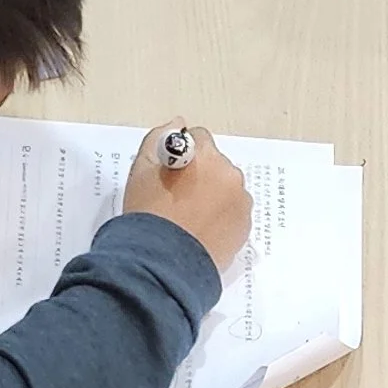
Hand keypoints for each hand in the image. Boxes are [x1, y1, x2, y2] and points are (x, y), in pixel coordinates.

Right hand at [123, 122, 252, 270]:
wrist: (163, 263)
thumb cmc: (148, 213)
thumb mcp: (142, 169)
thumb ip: (159, 137)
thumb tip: (178, 124)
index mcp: (204, 154)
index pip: (198, 138)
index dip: (183, 154)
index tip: (172, 173)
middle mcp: (228, 172)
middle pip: (216, 164)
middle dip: (202, 175)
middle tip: (179, 199)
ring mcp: (240, 201)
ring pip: (227, 188)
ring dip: (214, 196)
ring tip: (191, 218)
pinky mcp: (245, 226)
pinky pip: (234, 213)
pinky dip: (222, 217)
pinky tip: (202, 230)